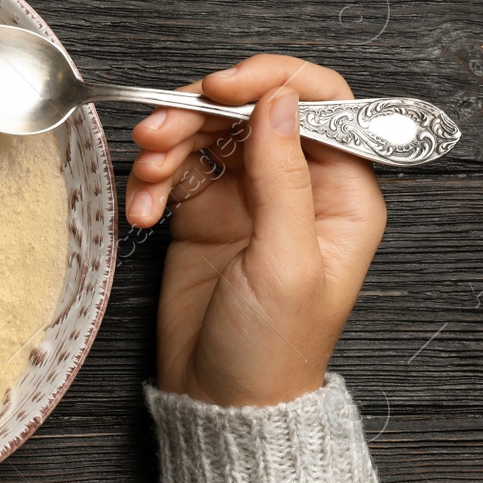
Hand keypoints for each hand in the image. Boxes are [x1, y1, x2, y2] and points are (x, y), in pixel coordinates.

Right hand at [125, 56, 386, 407]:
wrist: (223, 401)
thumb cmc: (272, 348)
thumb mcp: (285, 261)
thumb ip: (283, 177)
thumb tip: (279, 102)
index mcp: (341, 193)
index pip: (319, 103)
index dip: (270, 81)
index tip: (221, 87)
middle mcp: (296, 185)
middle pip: (250, 109)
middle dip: (199, 112)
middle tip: (160, 130)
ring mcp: (247, 197)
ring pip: (205, 134)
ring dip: (168, 143)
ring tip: (146, 172)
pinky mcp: (203, 213)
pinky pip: (174, 170)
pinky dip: (151, 181)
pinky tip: (142, 211)